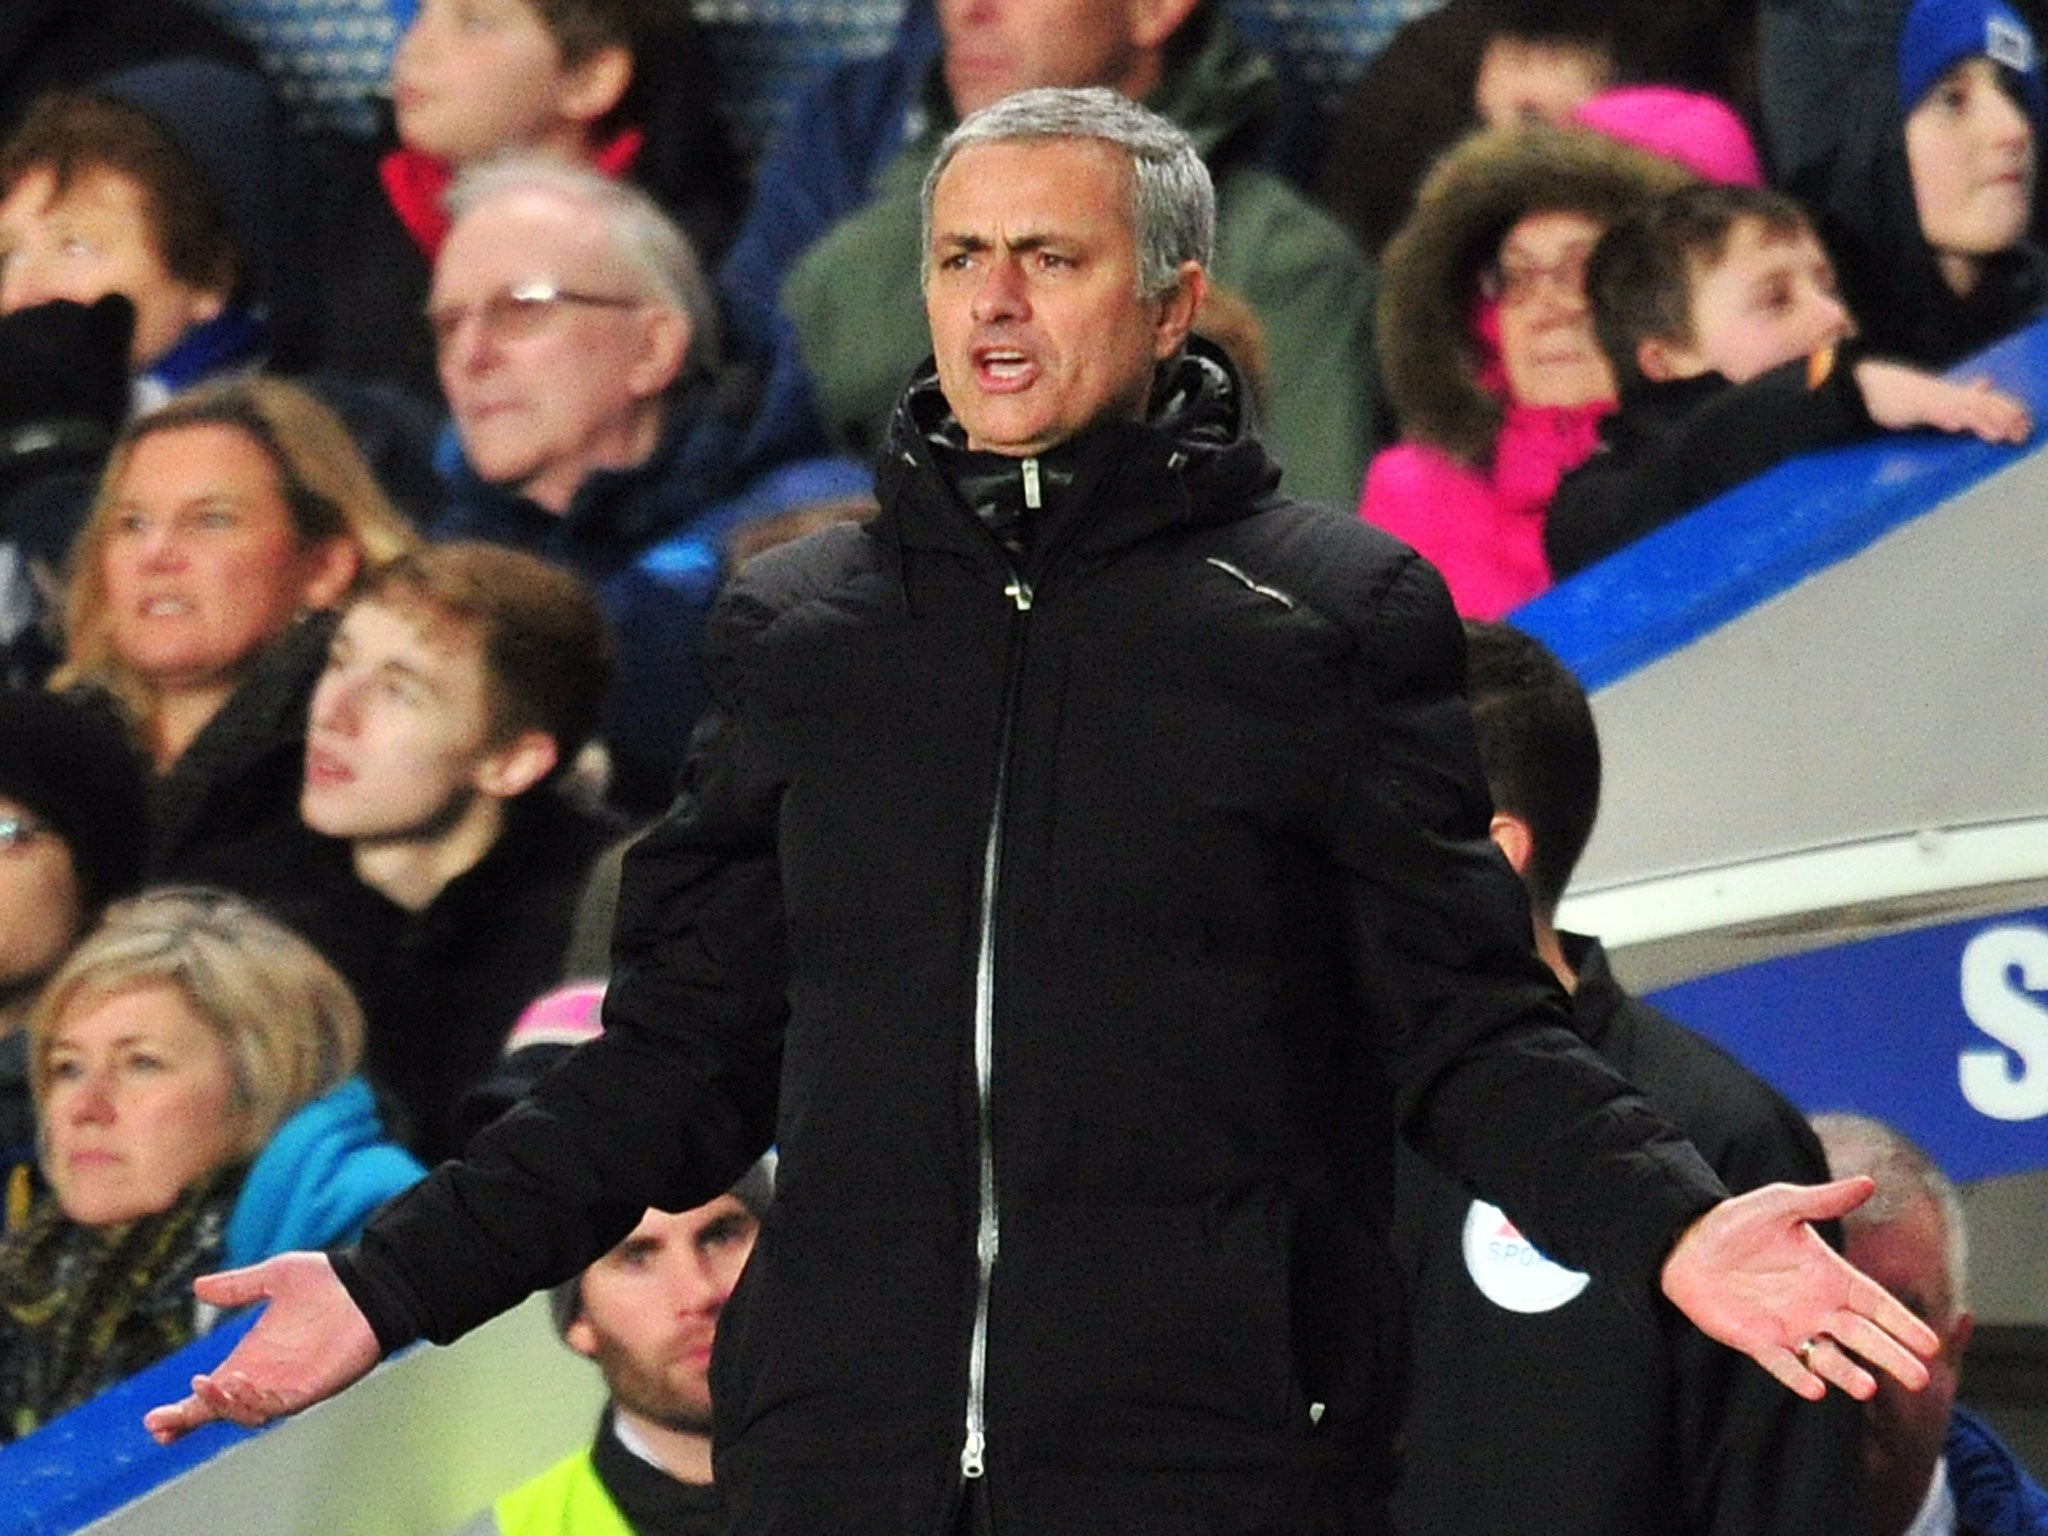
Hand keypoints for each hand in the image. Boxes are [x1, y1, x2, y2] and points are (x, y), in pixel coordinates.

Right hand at [143, 1253, 380, 1443]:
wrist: (370, 1284)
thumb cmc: (327, 1281)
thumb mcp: (275, 1278)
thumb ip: (238, 1287)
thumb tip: (198, 1287)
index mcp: (249, 1359)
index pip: (209, 1393)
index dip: (182, 1412)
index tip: (154, 1420)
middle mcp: (263, 1378)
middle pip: (219, 1411)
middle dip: (190, 1419)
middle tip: (164, 1420)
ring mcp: (286, 1386)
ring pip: (244, 1412)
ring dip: (222, 1404)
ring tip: (207, 1384)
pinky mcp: (311, 1388)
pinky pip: (276, 1405)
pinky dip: (253, 1401)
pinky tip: (237, 1383)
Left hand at [1660, 1176, 1939, 1401]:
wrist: (1686, 1243)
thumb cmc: (1737, 1222)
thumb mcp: (1781, 1204)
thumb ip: (1822, 1200)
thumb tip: (1868, 1182)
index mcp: (1830, 1276)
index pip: (1876, 1303)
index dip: (1902, 1323)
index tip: (1930, 1345)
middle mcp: (1817, 1307)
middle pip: (1862, 1337)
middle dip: (1891, 1357)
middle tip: (1919, 1378)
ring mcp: (1790, 1327)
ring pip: (1828, 1358)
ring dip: (1847, 1374)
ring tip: (1867, 1388)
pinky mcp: (1758, 1341)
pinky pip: (1782, 1364)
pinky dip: (1798, 1377)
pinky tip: (1815, 1389)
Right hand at [1853, 361, 2031, 443]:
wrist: (1874, 382)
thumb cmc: (1904, 391)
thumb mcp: (1938, 392)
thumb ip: (1963, 390)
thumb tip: (1987, 382)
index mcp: (1956, 393)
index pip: (1990, 400)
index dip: (2010, 412)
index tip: (2026, 427)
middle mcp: (1949, 395)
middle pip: (1983, 405)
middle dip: (2004, 420)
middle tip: (2021, 436)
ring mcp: (1933, 400)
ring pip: (1962, 410)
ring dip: (1980, 423)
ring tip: (1998, 435)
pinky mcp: (1914, 407)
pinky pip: (1932, 412)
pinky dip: (1944, 418)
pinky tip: (1955, 426)